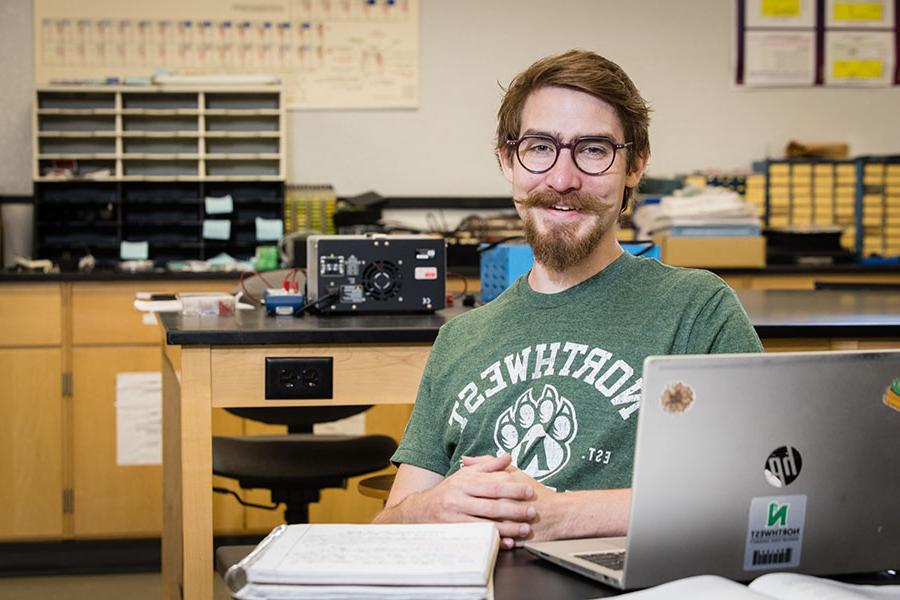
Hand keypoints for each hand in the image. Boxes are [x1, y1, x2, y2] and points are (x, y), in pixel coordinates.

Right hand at [418, 453, 534, 548]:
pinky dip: (494, 540)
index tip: (529, 490)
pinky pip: (478, 536)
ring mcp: (456, 517)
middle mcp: (459, 499)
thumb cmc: (449, 491)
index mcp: (464, 482)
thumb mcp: (465, 474)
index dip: (512, 489)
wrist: (420, 510)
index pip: (492, 485)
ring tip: (525, 529)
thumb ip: (488, 466)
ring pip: (486, 523)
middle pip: (491, 505)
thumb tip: (508, 456)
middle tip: (532, 511)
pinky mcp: (454, 532)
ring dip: (508, 527)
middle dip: (514, 509)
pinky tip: (507, 542)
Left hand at [462, 456, 632, 542]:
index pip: (478, 489)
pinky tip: (478, 539)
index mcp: (505, 485)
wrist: (560, 512)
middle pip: (481, 508)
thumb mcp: (513, 473)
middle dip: (464, 511)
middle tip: (449, 511)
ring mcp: (513, 520)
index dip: (462, 491)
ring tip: (459, 526)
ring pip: (488, 524)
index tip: (450, 494)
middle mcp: (508, 502)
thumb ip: (488, 464)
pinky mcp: (518, 537)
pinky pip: (500, 539)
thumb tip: (465, 460)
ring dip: (473, 525)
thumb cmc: (535, 492)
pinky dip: (489, 539)